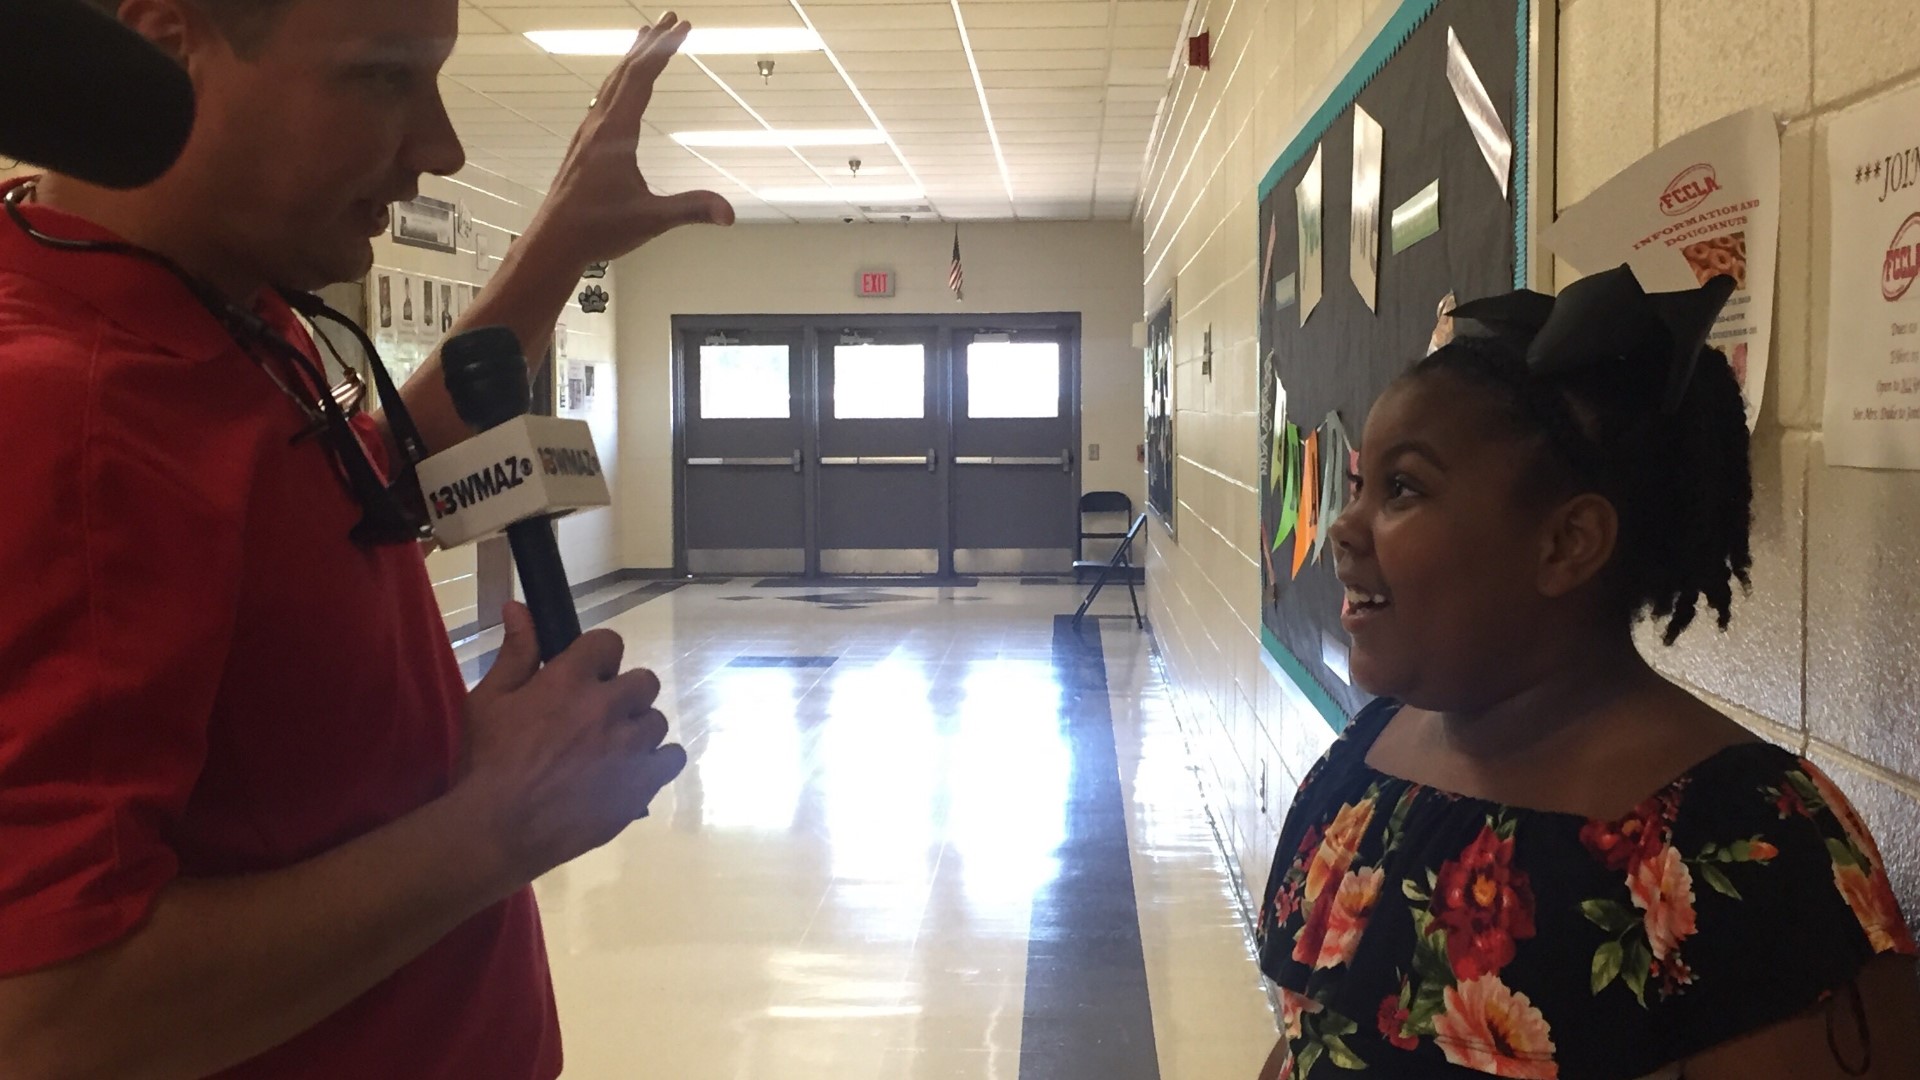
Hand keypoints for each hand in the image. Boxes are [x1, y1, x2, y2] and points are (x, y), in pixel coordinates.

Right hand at [457, 603, 688, 880]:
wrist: (498, 830)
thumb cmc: (486, 763)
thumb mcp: (488, 701)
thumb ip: (514, 653)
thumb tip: (519, 607)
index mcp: (570, 680)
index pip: (608, 643)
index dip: (598, 658)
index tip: (585, 677)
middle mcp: (608, 707)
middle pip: (643, 681)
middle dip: (623, 694)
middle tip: (597, 718)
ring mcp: (630, 747)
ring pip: (656, 721)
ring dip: (637, 729)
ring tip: (611, 751)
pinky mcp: (642, 784)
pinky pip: (672, 758)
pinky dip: (657, 762)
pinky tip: (633, 772)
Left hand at [526, 12, 735, 268]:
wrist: (553, 241)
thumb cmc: (596, 228)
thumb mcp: (651, 219)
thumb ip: (691, 209)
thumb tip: (730, 213)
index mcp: (615, 132)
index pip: (642, 77)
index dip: (664, 49)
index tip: (683, 26)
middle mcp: (599, 125)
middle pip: (625, 70)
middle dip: (650, 42)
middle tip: (670, 17)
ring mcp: (588, 133)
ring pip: (611, 83)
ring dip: (632, 57)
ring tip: (646, 38)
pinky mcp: (584, 145)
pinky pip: (604, 99)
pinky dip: (620, 80)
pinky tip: (622, 87)